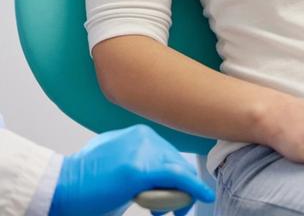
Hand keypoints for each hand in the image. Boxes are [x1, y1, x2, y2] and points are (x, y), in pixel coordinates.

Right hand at [49, 124, 214, 215]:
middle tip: (172, 208)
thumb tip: (152, 179)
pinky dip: (193, 188)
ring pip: (177, 171)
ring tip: (172, 210)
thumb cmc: (84, 181)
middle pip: (175, 162)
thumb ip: (136, 163)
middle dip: (178, 186)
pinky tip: (203, 195)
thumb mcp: (115, 162)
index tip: (173, 190)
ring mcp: (143, 151)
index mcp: (136, 134)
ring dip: (180, 193)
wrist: (61, 187)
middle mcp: (143, 136)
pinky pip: (178, 178)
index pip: (167, 153)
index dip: (173, 175)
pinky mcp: (141, 170)